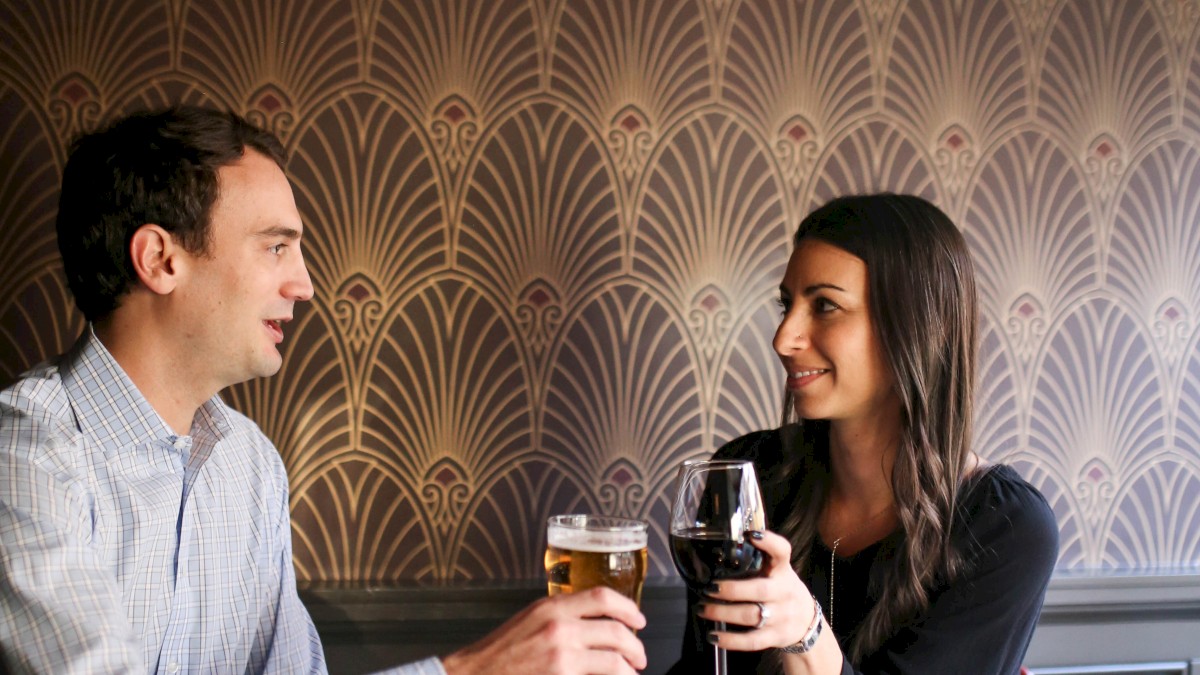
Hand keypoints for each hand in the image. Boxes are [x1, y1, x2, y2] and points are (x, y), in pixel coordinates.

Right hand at [441, 586, 647, 674]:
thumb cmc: (501, 651)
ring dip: (629, 668)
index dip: (628, 608)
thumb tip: (596, 623)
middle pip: (615, 630)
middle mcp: (559, 626)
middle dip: (635, 646)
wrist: (474, 673)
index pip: (602, 597)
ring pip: (614, 659)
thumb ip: (562, 615)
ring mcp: (561, 653)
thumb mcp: (532, 619)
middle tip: (639, 656)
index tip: (638, 619)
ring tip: (631, 673)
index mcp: (552, 606)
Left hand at [698, 530, 815, 651]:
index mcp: (782, 571)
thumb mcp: (778, 571)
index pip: (781, 552)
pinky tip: (713, 636)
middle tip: (709, 588)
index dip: (769, 542)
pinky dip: (731, 640)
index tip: (750, 535)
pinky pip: (752, 641)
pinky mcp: (775, 637)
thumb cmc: (782, 590)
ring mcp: (781, 616)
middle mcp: (783, 592)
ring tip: (702, 609)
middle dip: (731, 590)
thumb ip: (758, 560)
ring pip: (751, 616)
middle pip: (759, 590)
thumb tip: (720, 548)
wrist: (807, 621)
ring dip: (722, 613)